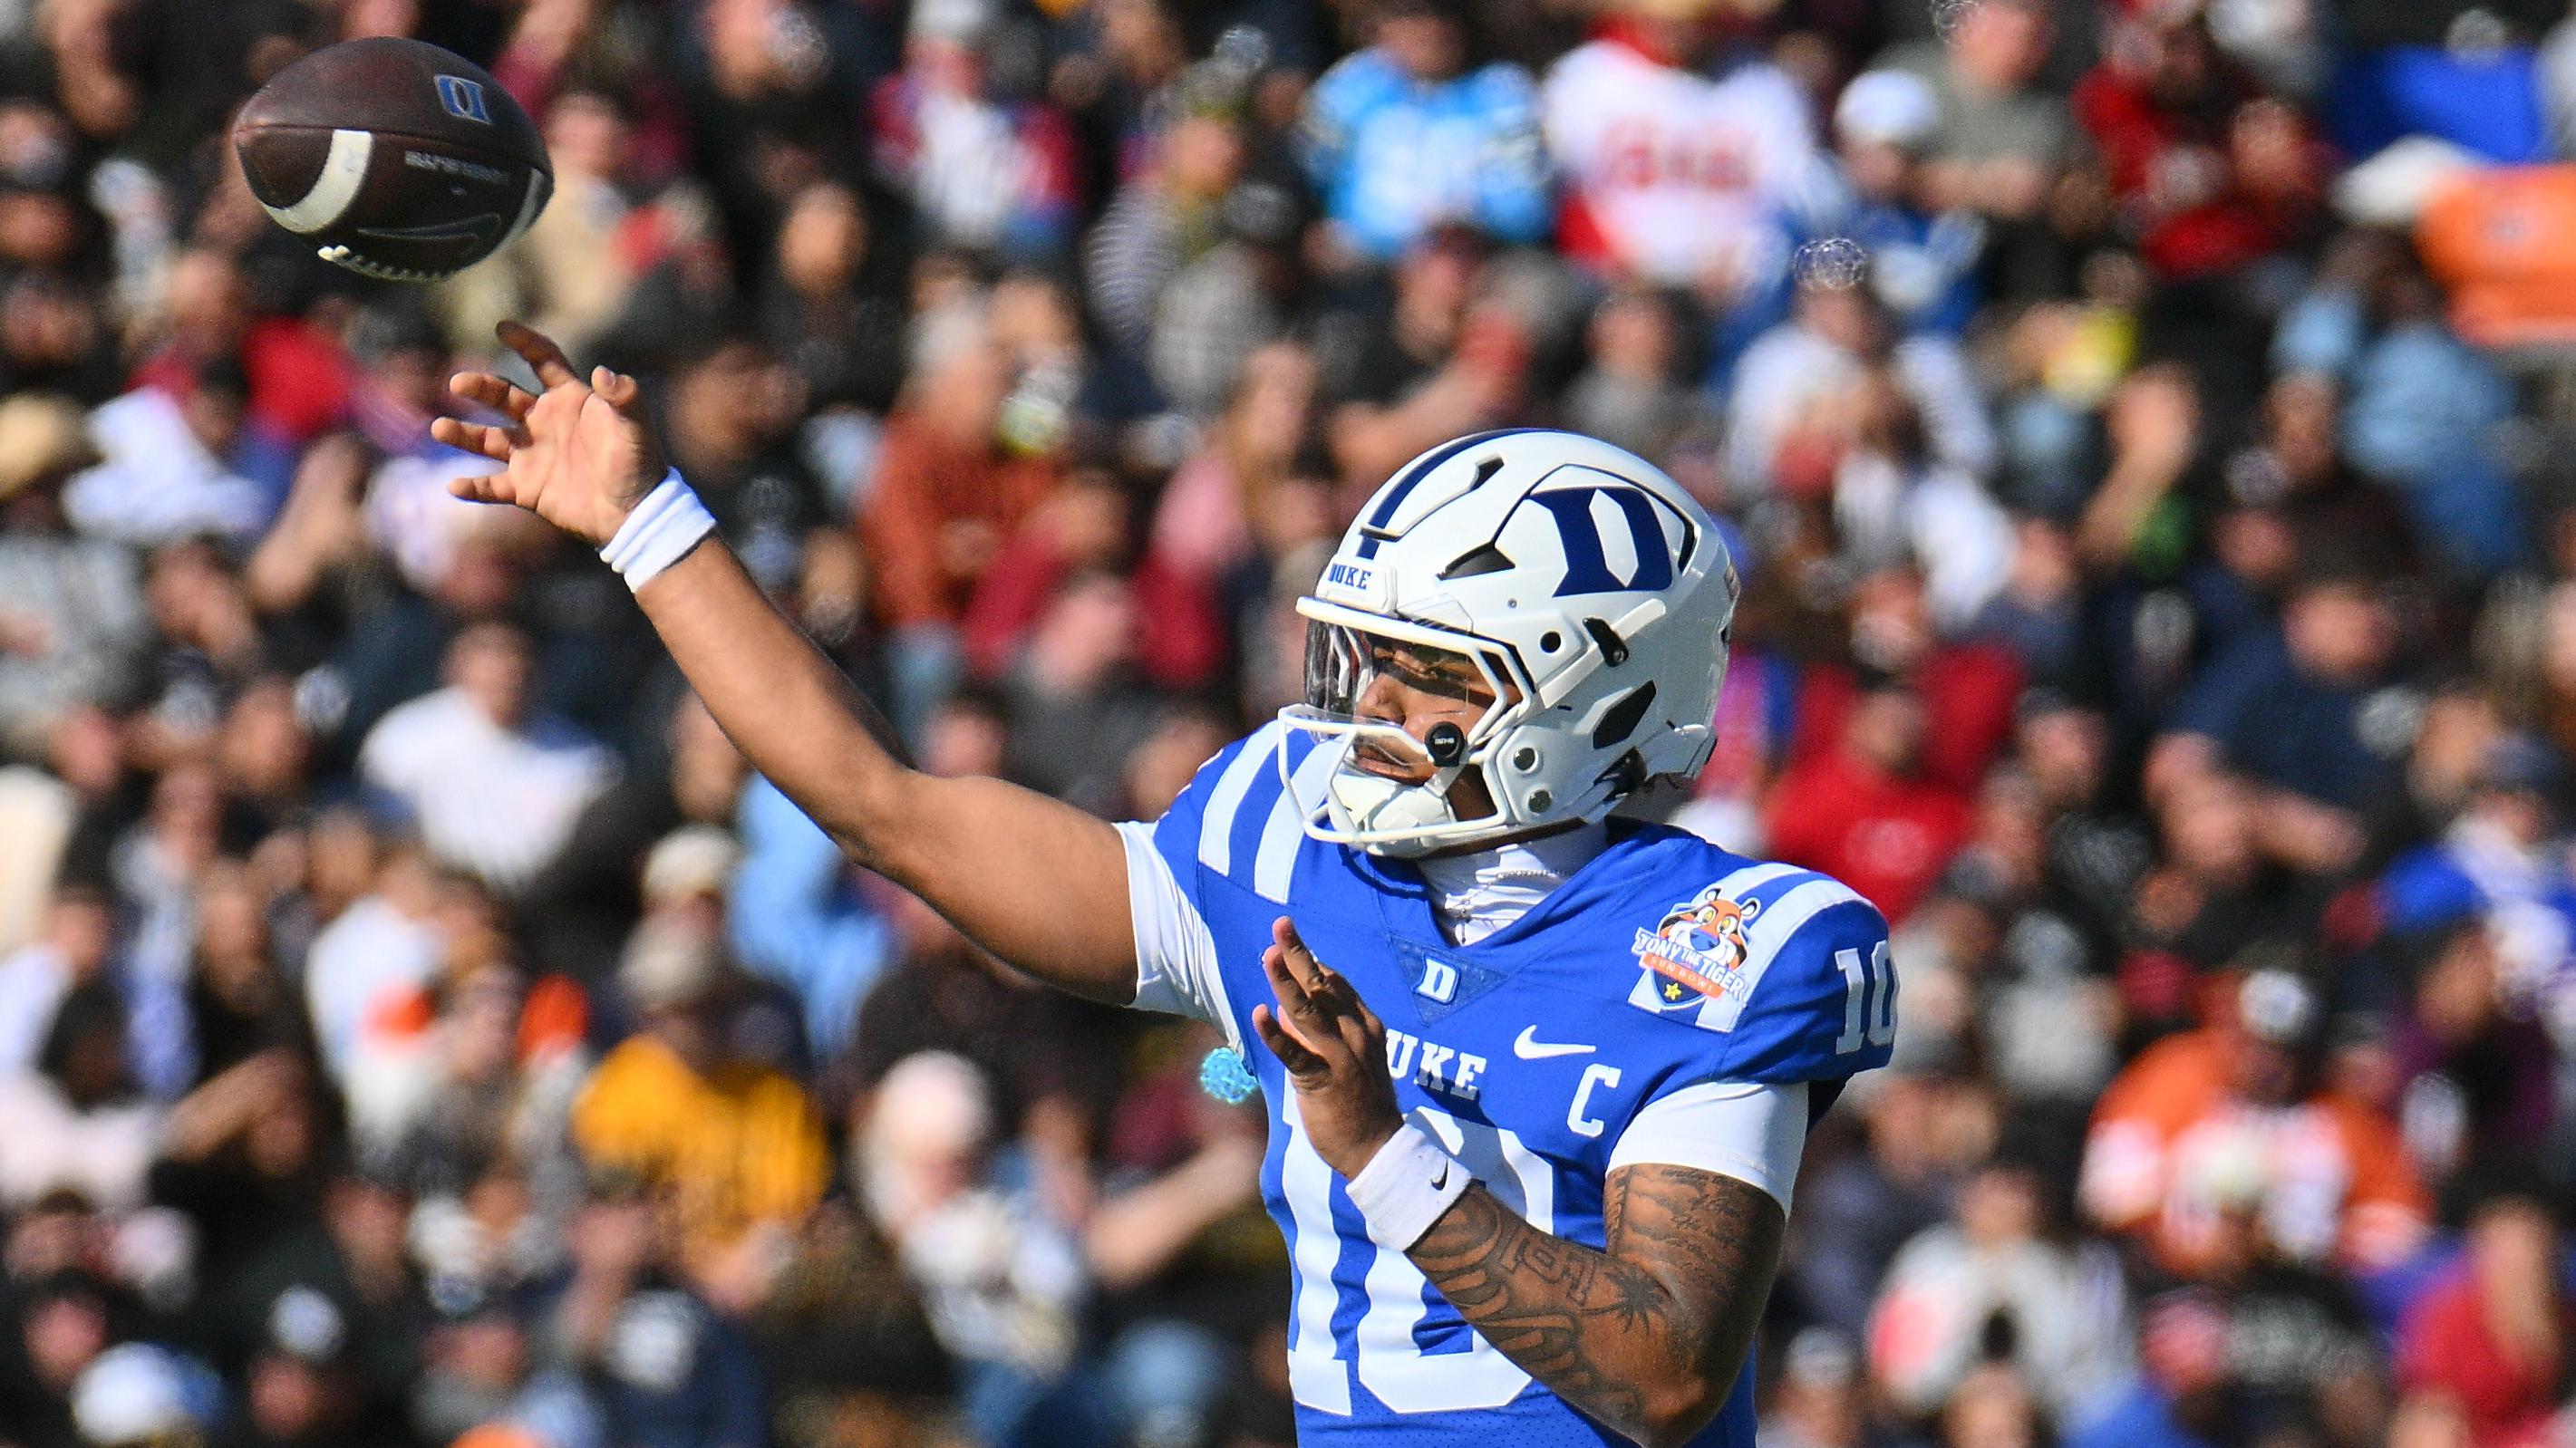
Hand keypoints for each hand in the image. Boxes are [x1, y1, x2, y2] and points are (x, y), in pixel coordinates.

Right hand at [432, 321, 666, 548]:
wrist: (635, 514)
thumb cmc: (639, 465)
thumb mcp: (636, 427)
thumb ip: (624, 398)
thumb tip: (604, 371)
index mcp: (570, 399)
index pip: (543, 361)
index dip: (525, 342)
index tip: (502, 326)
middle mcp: (544, 422)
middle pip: (504, 395)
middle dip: (480, 387)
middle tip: (459, 383)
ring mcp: (532, 455)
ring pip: (488, 439)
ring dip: (463, 433)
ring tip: (440, 428)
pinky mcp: (527, 489)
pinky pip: (492, 486)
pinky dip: (473, 487)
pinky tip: (454, 486)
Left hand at [1252, 917, 1403, 1179]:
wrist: (1377, 1149)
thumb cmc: (1359, 1104)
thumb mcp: (1346, 1058)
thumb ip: (1319, 1032)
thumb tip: (1284, 1008)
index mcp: (1365, 1025)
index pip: (1335, 983)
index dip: (1309, 960)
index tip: (1287, 940)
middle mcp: (1356, 1034)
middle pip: (1322, 985)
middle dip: (1299, 953)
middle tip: (1281, 924)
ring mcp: (1341, 1056)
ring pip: (1308, 1011)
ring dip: (1286, 981)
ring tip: (1267, 955)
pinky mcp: (1323, 1081)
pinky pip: (1296, 1053)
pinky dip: (1276, 1033)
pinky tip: (1259, 1013)